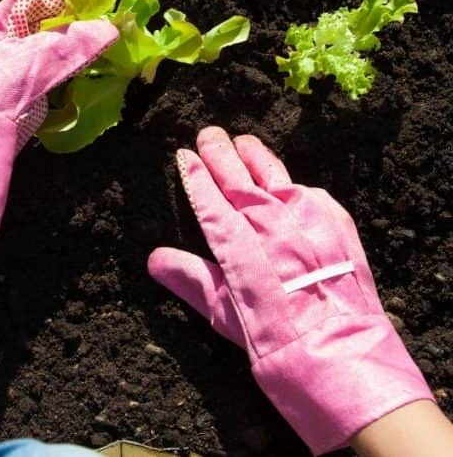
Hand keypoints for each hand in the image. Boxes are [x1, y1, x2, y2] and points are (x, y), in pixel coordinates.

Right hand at [148, 126, 433, 454]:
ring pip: (279, 181)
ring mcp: (311, 228)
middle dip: (222, 157)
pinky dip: (296, 186)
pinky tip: (290, 182)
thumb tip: (155, 258)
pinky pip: (314, 199)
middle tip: (207, 133)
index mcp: (241, 250)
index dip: (196, 179)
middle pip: (243, 183)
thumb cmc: (279, 352)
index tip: (183, 156)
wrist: (347, 369)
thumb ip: (194, 283)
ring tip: (243, 141)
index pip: (211, 204)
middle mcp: (275, 230)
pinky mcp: (340, 233)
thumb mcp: (227, 322)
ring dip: (259, 160)